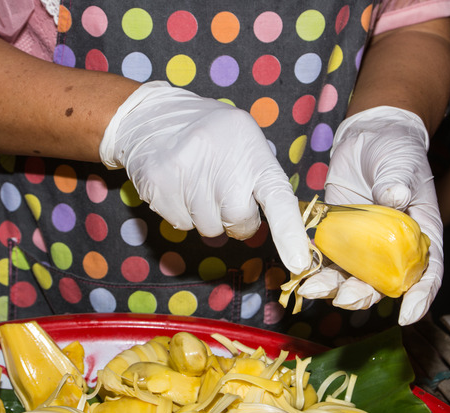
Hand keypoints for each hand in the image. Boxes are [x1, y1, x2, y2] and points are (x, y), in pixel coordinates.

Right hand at [99, 81, 310, 273]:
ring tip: (196, 182)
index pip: (278, 196)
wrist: (151, 115)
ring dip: (205, 215)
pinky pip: (180, 224)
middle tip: (223, 194)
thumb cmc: (209, 134)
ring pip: (208, 228)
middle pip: (238, 222)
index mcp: (251, 151)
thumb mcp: (244, 140)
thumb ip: (260, 176)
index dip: (289, 231)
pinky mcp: (159, 185)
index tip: (298, 261)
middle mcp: (221, 162)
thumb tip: (280, 220)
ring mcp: (188, 173)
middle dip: (235, 220)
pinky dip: (181, 213)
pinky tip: (177, 185)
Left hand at [297, 106, 443, 324]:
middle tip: (344, 300)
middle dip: (363, 296)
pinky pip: (328, 258)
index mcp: (421, 234)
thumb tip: (395, 197)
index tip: (409, 314)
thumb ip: (398, 181)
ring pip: (351, 276)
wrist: (370, 135)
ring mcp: (365, 244)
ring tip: (311, 289)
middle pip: (383, 283)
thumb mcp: (402, 163)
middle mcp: (394, 247)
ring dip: (333, 287)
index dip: (421, 295)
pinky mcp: (339, 236)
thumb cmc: (396, 150)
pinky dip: (315, 268)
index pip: (428, 271)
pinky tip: (299, 272)